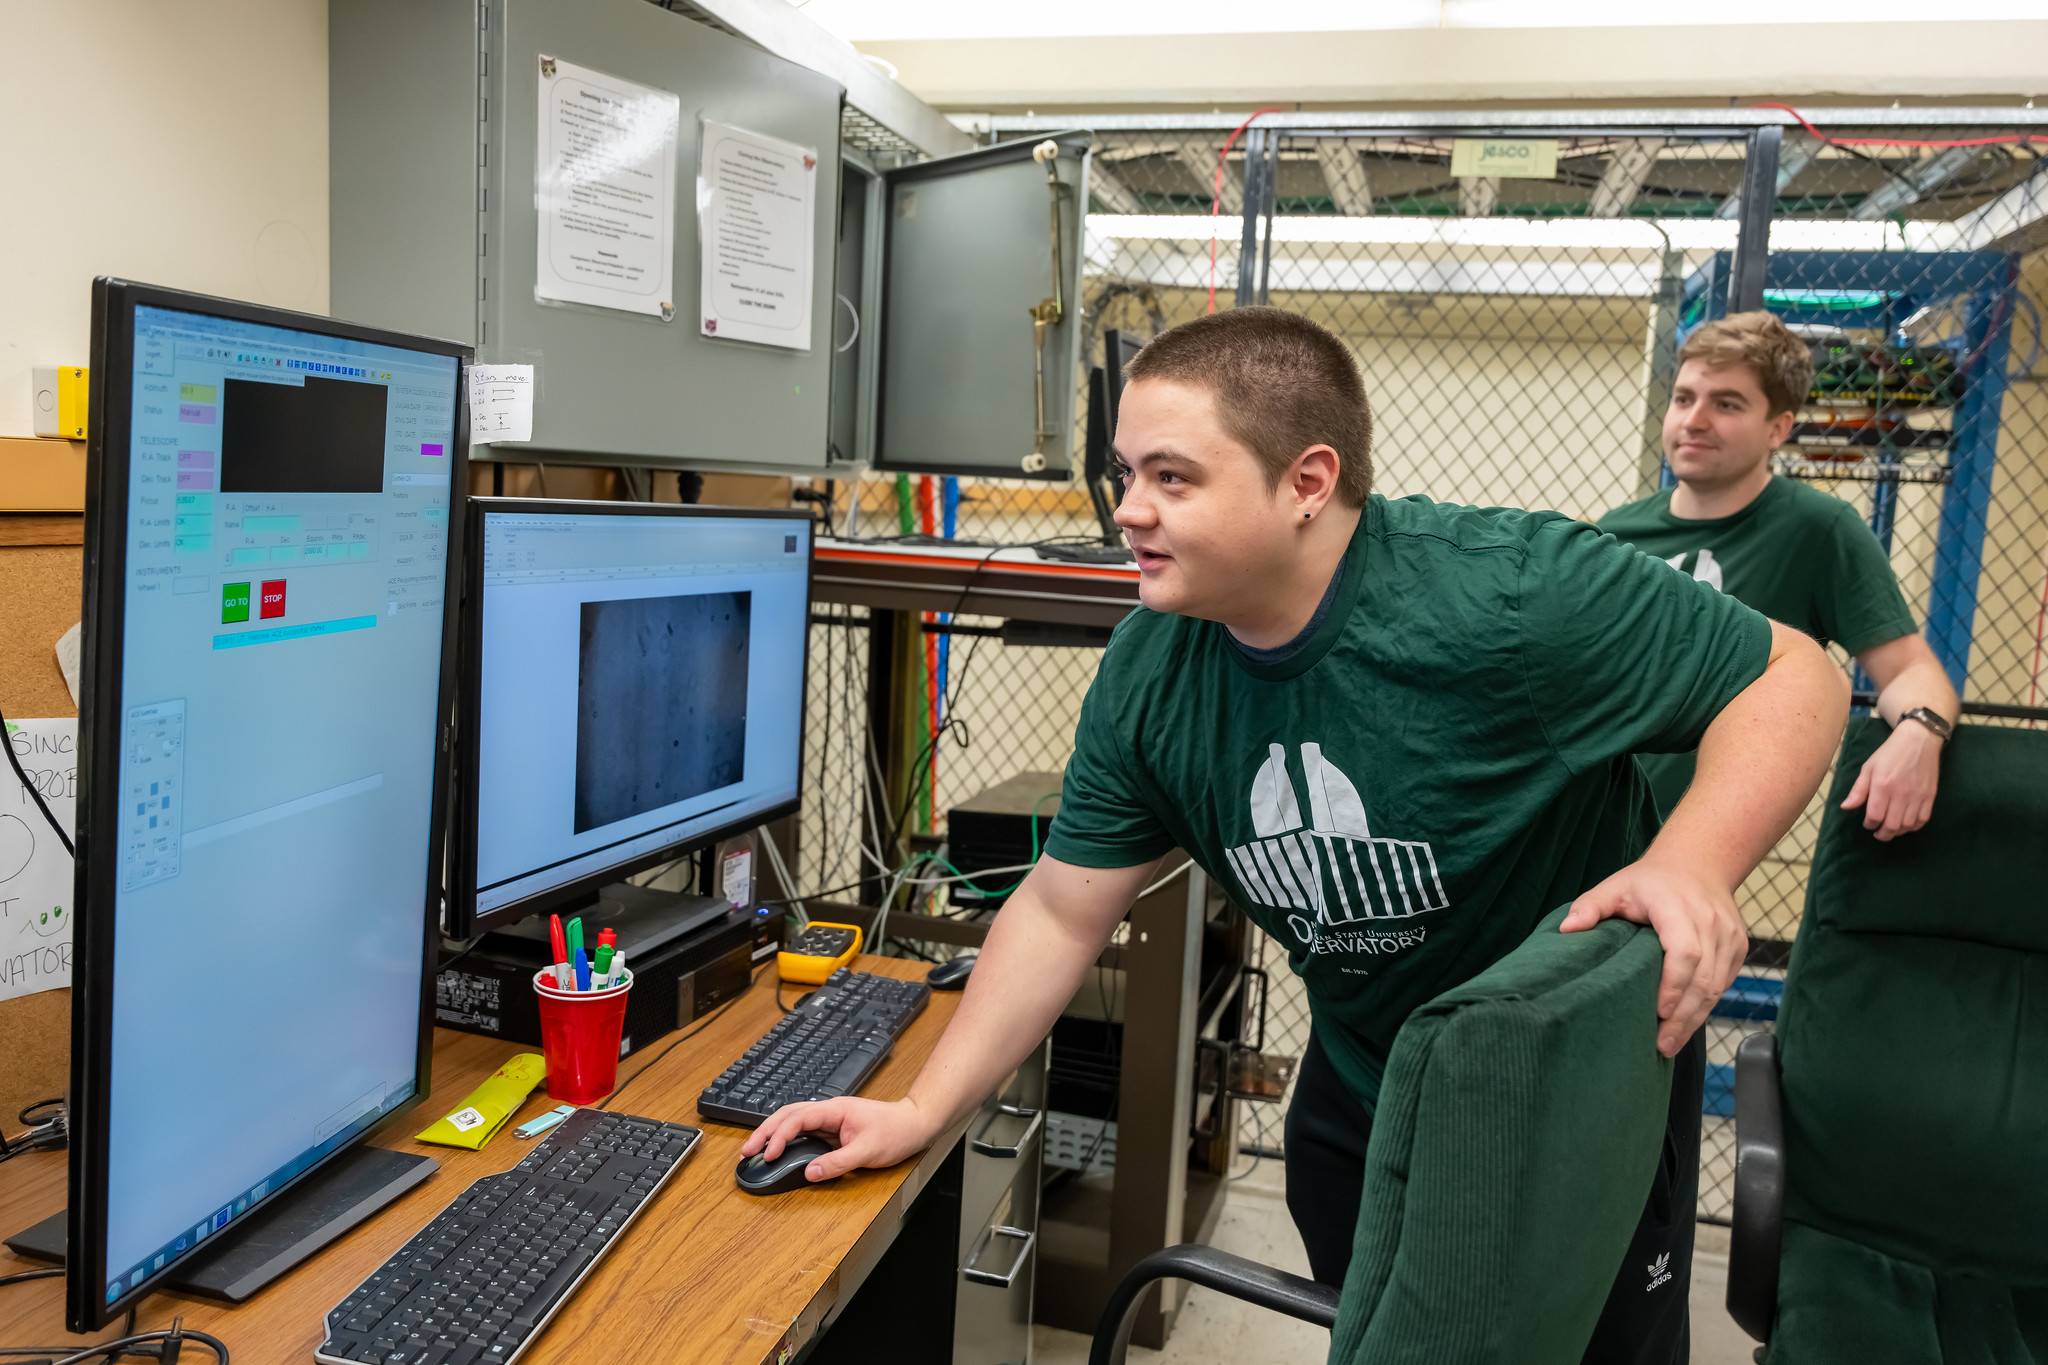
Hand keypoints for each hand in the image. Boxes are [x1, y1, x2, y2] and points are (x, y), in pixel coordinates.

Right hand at [740, 1095, 940, 1182]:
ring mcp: (830, 1119)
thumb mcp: (867, 1151)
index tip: (769, 1154)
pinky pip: (803, 1130)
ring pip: (793, 1120)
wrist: (914, 1124)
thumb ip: (838, 1163)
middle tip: (747, 1151)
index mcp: (834, 1110)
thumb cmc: (895, 1132)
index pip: (797, 1117)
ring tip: (755, 1150)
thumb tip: (810, 1173)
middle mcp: (829, 1111)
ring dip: (773, 1133)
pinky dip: (787, 1138)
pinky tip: (779, 1149)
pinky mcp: (833, 1129)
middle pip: (787, 1114)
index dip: (779, 1135)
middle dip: (765, 1131)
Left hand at [1560, 855, 1746, 1058]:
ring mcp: (1729, 935)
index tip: (1658, 1012)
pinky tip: (1686, 1023)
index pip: (1685, 951)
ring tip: (1670, 1043)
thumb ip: (1590, 906)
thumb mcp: (1615, 886)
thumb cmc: (1650, 881)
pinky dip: (1706, 1005)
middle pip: (1704, 977)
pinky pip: (1724, 983)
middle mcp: (1709, 921)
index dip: (1674, 985)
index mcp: (1678, 906)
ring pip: (1717, 985)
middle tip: (1661, 1044)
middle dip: (1683, 1015)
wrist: (1698, 863)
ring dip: (1695, 1017)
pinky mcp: (1738, 946)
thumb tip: (1566, 930)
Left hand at [1840, 723, 1941, 840]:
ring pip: (1907, 825)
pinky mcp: (1930, 796)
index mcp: (1882, 786)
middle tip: (1878, 834)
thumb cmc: (1889, 753)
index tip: (1867, 824)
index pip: (1875, 815)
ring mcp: (1918, 796)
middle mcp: (1901, 793)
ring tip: (1891, 830)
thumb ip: (1858, 790)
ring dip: (1898, 832)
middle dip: (1883, 834)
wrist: (1918, 741)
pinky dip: (1914, 827)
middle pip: (1892, 825)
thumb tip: (1846, 807)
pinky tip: (1906, 825)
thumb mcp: (1868, 768)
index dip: (1869, 824)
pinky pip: (1923, 819)